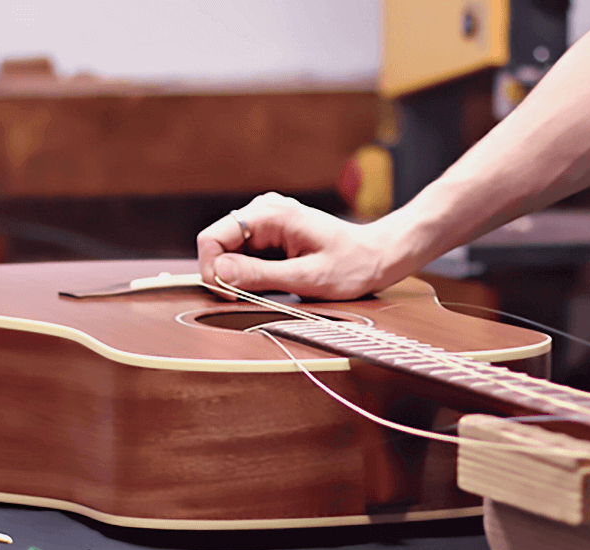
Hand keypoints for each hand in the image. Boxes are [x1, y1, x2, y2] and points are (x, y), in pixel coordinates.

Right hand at [196, 193, 407, 299]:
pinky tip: (275, 282)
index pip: (212, 238)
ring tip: (272, 288)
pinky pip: (243, 257)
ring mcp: (264, 223)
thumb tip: (218, 273)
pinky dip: (250, 275)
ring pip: (228, 254)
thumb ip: (259, 275)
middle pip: (217, 246)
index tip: (231, 296)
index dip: (212, 270)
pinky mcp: (268, 236)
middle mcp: (262, 211)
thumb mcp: (306, 277)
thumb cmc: (351, 265)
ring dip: (239, 277)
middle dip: (226, 276)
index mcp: (270, 214)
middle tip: (251, 298)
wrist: (377, 256)